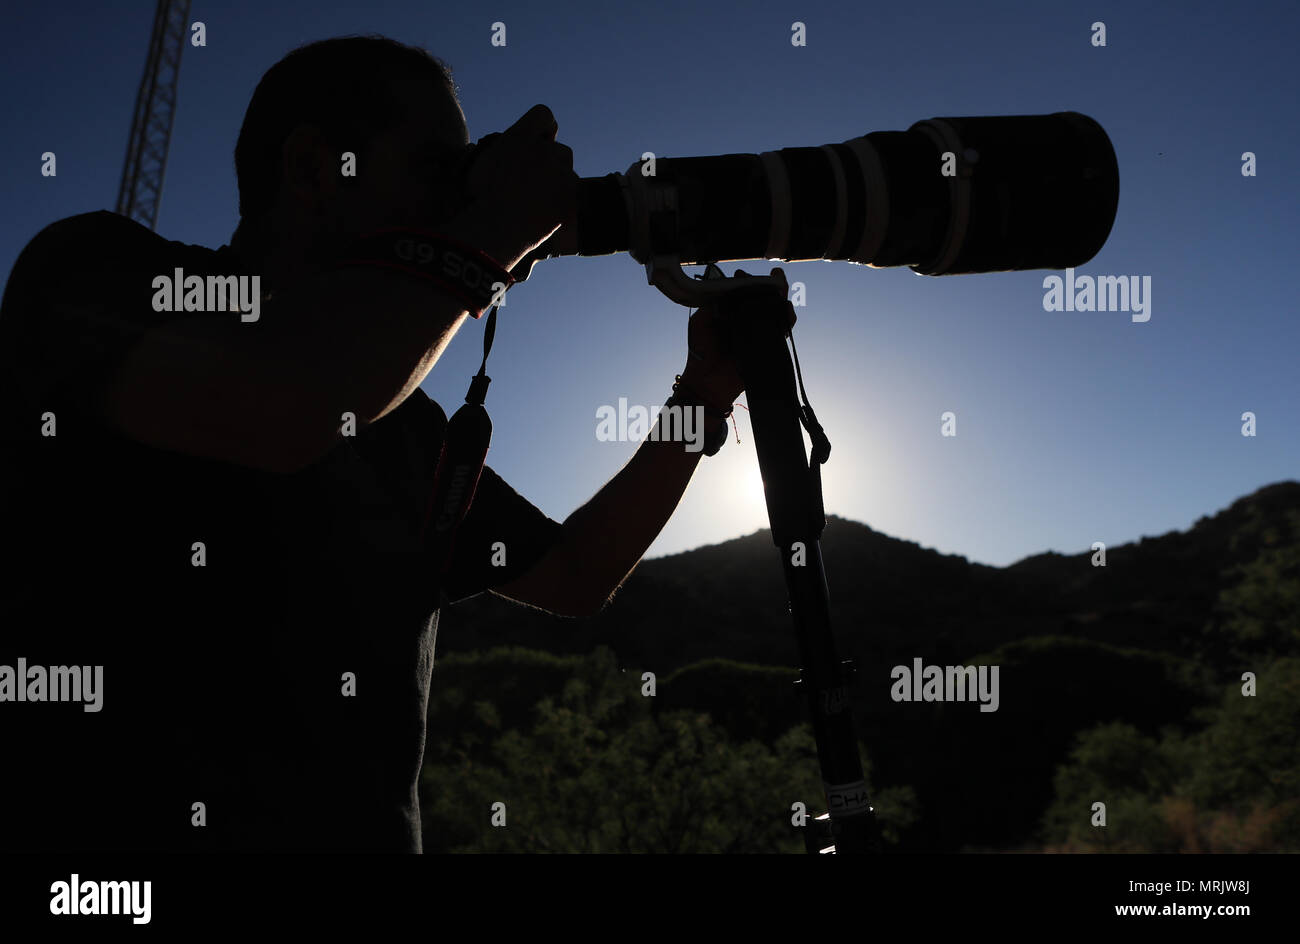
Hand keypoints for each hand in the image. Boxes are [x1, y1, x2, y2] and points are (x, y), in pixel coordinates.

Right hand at [448, 105, 577, 270]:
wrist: (496, 230)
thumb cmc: (478, 200)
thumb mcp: (475, 166)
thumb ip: (491, 152)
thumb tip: (492, 152)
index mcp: (520, 137)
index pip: (543, 115)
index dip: (542, 128)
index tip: (538, 141)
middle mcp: (545, 150)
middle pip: (560, 150)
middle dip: (551, 163)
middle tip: (534, 183)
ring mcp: (562, 174)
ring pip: (567, 176)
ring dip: (558, 186)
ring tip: (537, 205)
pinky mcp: (571, 198)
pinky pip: (574, 200)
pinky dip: (564, 208)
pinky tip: (546, 218)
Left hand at [679, 269, 796, 409]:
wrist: (707, 381)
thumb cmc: (700, 351)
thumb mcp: (701, 321)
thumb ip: (713, 304)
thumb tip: (730, 288)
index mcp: (731, 310)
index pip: (744, 291)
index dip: (747, 281)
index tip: (743, 274)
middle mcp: (746, 319)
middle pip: (764, 298)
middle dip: (771, 285)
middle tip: (775, 275)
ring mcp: (758, 332)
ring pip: (776, 311)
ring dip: (781, 298)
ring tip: (781, 287)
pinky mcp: (768, 346)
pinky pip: (782, 330)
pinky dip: (787, 320)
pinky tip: (786, 311)